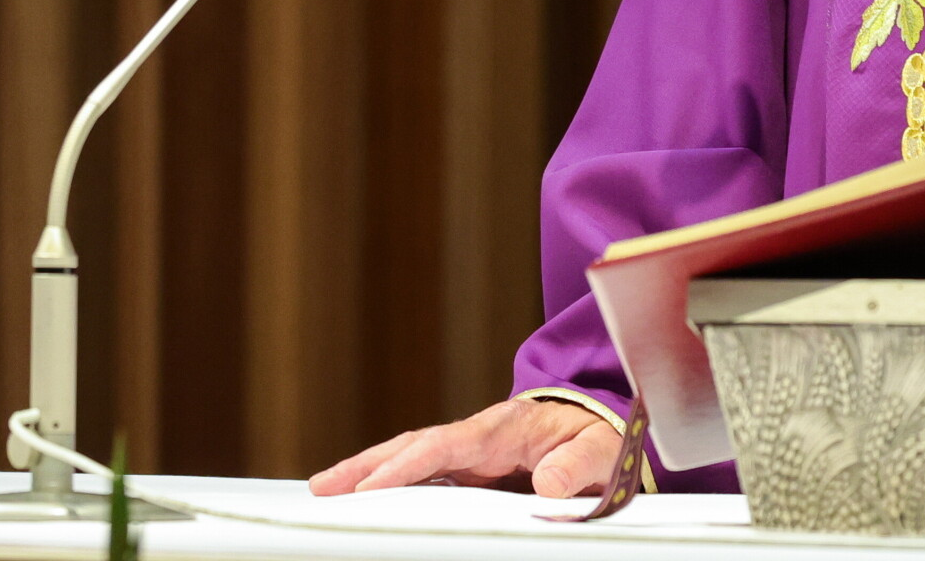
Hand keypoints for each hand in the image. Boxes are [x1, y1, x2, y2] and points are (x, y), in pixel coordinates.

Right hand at [308, 398, 620, 497]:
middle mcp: (478, 436)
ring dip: (368, 472)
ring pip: (410, 459)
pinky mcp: (470, 468)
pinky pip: (425, 474)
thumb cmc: (598, 437)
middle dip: (365, 465)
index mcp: (504, 428)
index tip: (372, 485)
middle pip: (413, 446)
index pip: (446, 445)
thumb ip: (578, 464)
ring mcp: (470, 452)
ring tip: (327, 490)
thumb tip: (549, 485)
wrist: (600, 425)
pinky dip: (391, 482)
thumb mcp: (601, 450)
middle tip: (323, 486)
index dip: (408, 465)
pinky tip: (366, 499)